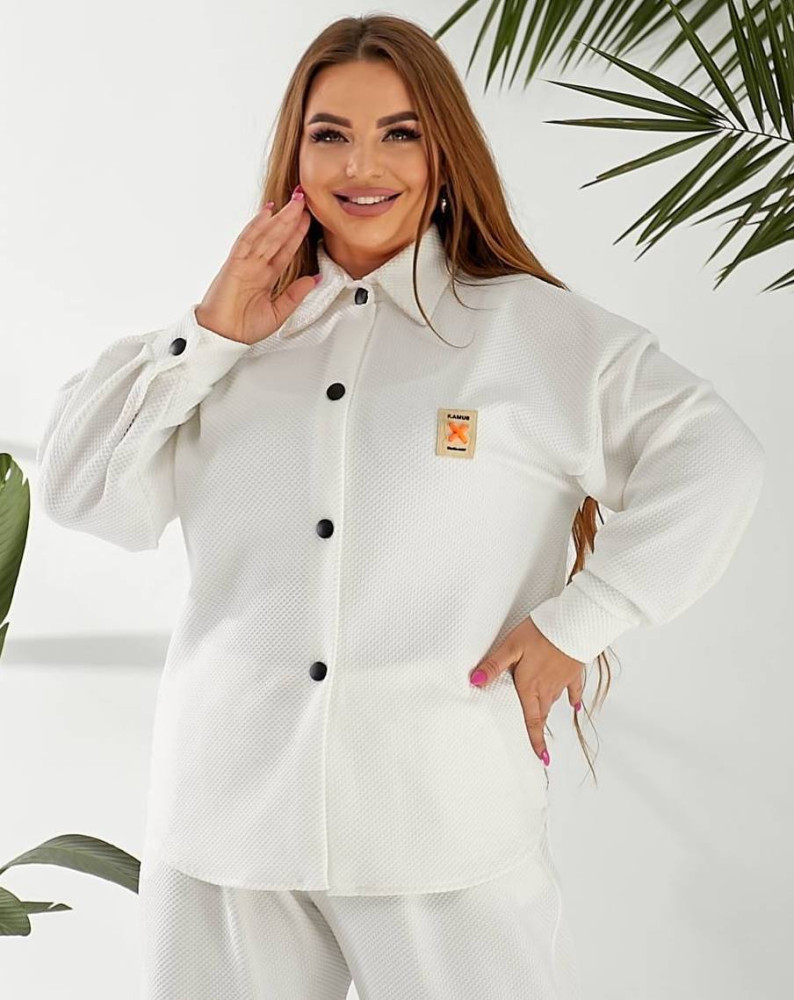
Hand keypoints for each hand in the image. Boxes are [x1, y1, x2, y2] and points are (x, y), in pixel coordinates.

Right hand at [195, 185, 318, 343]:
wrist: (224, 336)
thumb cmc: (243, 328)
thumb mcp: (279, 312)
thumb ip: (295, 294)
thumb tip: (315, 279)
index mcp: (266, 277)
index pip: (285, 250)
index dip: (297, 234)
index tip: (309, 219)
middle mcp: (256, 266)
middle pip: (277, 237)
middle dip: (291, 219)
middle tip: (304, 200)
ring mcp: (245, 263)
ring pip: (265, 235)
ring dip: (280, 218)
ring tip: (294, 203)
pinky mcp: (234, 264)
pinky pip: (246, 240)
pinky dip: (256, 226)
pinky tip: (267, 213)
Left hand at [469, 615, 584, 764]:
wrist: (574, 624)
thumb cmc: (540, 634)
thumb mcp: (510, 647)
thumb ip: (493, 666)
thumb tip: (474, 682)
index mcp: (530, 686)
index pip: (531, 720)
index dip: (534, 740)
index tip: (540, 758)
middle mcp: (547, 688)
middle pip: (541, 713)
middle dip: (538, 729)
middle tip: (538, 746)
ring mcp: (562, 680)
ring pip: (553, 701)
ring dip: (547, 711)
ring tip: (543, 721)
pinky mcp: (574, 670)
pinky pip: (573, 689)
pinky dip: (572, 698)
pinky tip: (574, 705)